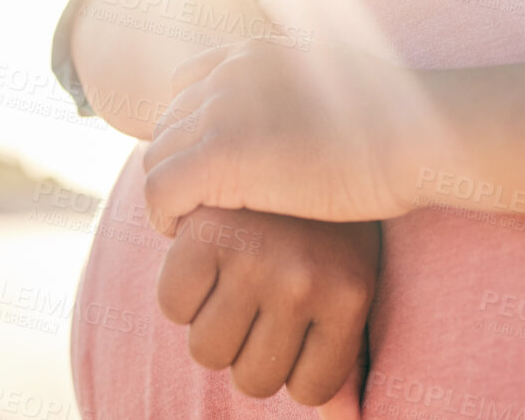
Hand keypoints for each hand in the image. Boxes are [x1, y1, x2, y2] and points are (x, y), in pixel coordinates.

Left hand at [143, 36, 449, 230]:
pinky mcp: (221, 158)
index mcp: (256, 51)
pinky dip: (163, 216)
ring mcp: (222, 112)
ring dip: (167, 194)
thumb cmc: (398, 120)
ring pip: (157, 158)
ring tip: (191, 224)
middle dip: (177, 165)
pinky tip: (187, 235)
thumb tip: (306, 111)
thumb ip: (303, 87)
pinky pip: (159, 191)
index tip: (208, 169)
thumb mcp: (340, 82)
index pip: (187, 85)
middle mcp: (230, 72)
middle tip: (195, 206)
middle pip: (168, 124)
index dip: (190, 131)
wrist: (416, 134)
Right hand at [156, 205, 378, 406]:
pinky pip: (172, 305)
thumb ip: (344, 361)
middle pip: (252, 379)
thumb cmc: (328, 228)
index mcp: (350, 295)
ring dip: (214, 326)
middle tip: (264, 300)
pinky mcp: (205, 234)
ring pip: (207, 351)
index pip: (308, 391)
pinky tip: (207, 259)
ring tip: (235, 282)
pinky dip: (182, 291)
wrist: (304, 134)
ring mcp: (254, 258)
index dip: (298, 364)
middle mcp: (305, 280)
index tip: (305, 323)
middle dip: (252, 348)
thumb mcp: (352, 284)